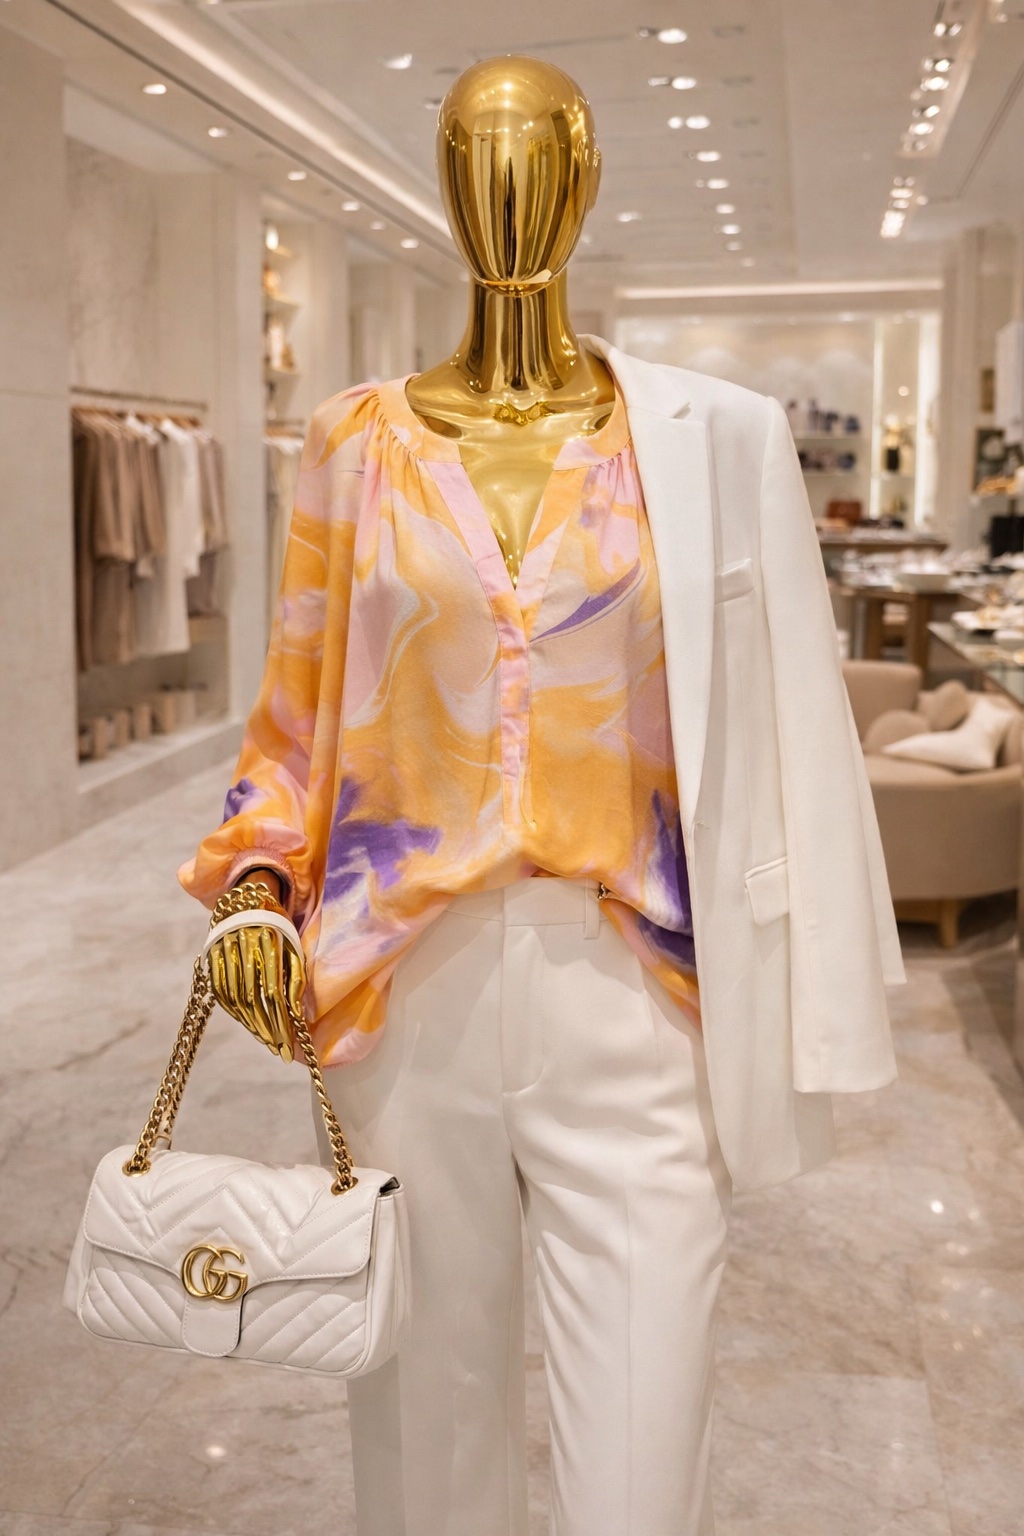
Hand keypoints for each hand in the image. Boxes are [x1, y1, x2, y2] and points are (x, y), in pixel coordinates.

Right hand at [208, 911, 305, 1061]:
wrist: (247, 901)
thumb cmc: (279, 929)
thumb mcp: (293, 948)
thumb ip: (295, 979)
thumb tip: (298, 1016)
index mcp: (269, 943)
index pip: (274, 992)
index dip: (282, 1021)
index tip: (290, 1045)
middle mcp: (244, 948)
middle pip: (254, 999)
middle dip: (268, 1029)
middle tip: (280, 1051)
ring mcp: (225, 952)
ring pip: (235, 998)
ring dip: (251, 1024)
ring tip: (267, 1041)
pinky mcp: (212, 956)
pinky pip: (221, 991)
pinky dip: (235, 1013)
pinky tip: (248, 1025)